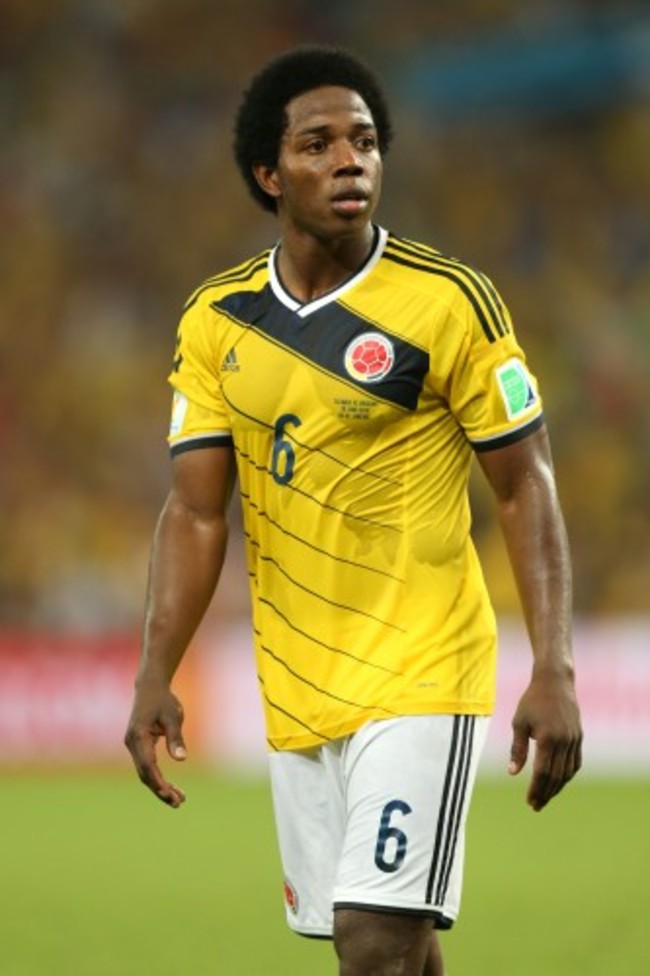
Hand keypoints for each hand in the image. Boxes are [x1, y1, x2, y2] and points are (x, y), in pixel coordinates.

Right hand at [124, 681, 187, 807]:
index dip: (158, 782)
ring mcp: (133, 746)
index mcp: (138, 735)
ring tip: (179, 800)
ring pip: (145, 772)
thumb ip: (176, 738)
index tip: (170, 795)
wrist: (150, 687)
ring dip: (160, 787)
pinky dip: (158, 777)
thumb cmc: (163, 700)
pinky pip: (146, 766)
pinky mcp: (138, 746)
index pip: (147, 765)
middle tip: (178, 803)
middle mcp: (131, 743)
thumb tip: (181, 759)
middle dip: (160, 790)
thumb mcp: (174, 716)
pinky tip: (171, 787)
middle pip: (144, 774)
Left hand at [508, 669, 581, 810]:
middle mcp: (564, 741)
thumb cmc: (532, 701)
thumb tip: (513, 773)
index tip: (530, 802)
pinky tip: (558, 782)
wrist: (555, 682)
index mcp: (548, 738)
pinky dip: (567, 775)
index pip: (542, 772)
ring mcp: (574, 740)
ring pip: (567, 772)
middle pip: (556, 776)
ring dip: (557, 787)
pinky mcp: (579, 737)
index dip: (536, 789)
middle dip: (546, 793)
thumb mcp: (519, 722)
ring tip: (545, 797)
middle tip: (536, 806)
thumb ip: (517, 749)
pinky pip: (575, 763)